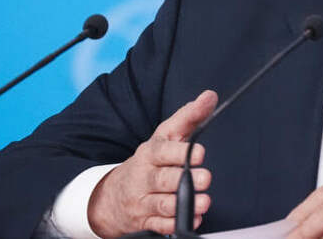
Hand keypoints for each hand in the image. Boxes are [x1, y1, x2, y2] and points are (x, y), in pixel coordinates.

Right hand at [87, 90, 218, 236]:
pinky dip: (175, 224)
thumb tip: (210, 96)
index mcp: (150, 153)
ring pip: (162, 204)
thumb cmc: (149, 161)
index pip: (162, 151)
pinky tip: (193, 220)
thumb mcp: (165, 136)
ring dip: (184, 205)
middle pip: (162, 179)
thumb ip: (189, 117)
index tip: (199, 153)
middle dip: (184, 180)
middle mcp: (144, 176)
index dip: (180, 152)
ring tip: (204, 202)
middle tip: (206, 178)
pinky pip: (160, 225)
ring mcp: (142, 200)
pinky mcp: (144, 221)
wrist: (112, 195)